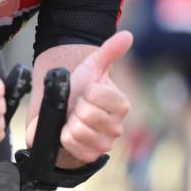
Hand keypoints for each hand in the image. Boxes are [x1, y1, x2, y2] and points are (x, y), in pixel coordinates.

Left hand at [58, 31, 132, 163]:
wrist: (63, 112)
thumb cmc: (79, 89)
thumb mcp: (92, 68)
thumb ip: (110, 52)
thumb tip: (128, 35)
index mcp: (122, 105)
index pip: (97, 95)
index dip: (85, 91)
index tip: (85, 92)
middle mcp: (118, 126)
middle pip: (87, 114)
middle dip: (75, 108)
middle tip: (77, 107)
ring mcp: (105, 144)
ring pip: (78, 130)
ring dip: (69, 123)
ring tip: (72, 119)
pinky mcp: (91, 156)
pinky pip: (72, 145)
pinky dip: (64, 137)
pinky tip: (68, 132)